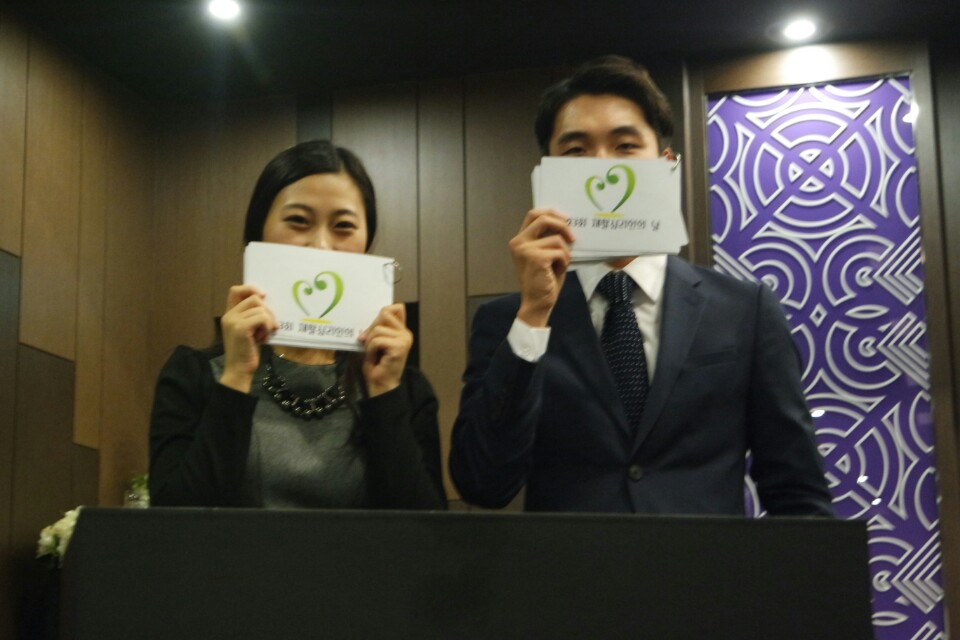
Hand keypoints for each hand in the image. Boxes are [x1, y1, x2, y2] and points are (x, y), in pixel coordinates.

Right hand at [219, 285, 277, 392]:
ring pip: (260, 308)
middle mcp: (229, 315)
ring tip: (264, 334)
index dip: (251, 289)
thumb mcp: (250, 330)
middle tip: (270, 326)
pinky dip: (268, 326)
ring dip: (268, 322)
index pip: (236, 290)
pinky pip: (262, 317)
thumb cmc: (247, 352)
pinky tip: (264, 337)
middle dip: (267, 310)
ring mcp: (233, 321)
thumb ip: (253, 316)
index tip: (264, 296)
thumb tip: (267, 302)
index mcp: (229, 314)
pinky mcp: (240, 328)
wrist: (239, 371)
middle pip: (254, 298)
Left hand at [359, 303, 412, 396]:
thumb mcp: (376, 341)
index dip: (381, 314)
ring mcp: (404, 340)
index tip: (373, 330)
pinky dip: (370, 349)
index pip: (397, 307)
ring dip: (369, 342)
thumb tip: (371, 320)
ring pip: (378, 329)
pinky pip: (377, 340)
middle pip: (385, 313)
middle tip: (366, 342)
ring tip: (372, 353)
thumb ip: (378, 327)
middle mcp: (406, 333)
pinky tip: (374, 358)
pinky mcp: (399, 348)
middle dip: (371, 327)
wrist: (381, 385)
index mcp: (402, 330)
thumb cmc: (377, 365)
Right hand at [508, 208, 574, 326]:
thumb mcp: (544, 254)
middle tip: (573, 238)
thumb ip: (548, 238)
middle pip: (544, 219)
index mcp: (519, 240)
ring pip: (557, 239)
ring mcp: (526, 249)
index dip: (552, 213)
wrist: (537, 303)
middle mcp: (518, 242)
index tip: (566, 220)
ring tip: (560, 265)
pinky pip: (560, 252)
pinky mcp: (536, 258)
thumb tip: (566, 223)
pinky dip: (564, 261)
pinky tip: (557, 271)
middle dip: (563, 226)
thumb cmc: (543, 280)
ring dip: (565, 253)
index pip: (533, 214)